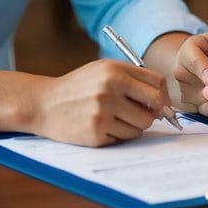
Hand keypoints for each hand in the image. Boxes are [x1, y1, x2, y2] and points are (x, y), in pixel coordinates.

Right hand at [31, 59, 172, 146]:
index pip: (158, 83)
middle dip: (154, 112)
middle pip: (155, 106)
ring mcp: (103, 112)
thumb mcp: (103, 70)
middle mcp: (110, 89)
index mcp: (115, 70)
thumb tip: (164, 101)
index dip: (163, 95)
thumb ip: (133, 79)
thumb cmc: (79, 86)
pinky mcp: (96, 133)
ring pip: (142, 125)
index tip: (160, 103)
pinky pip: (125, 137)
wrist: (44, 104)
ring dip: (135, 125)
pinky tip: (103, 126)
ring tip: (116, 118)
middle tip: (143, 113)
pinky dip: (119, 134)